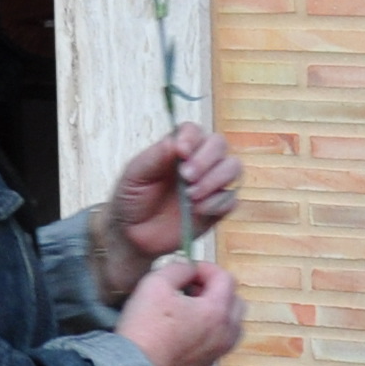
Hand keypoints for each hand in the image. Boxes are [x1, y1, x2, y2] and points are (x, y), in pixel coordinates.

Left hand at [93, 124, 242, 297]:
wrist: (133, 234)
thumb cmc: (132, 198)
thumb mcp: (135, 174)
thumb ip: (155, 156)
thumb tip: (175, 141)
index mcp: (178, 148)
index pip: (194, 131)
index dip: (192, 138)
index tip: (181, 153)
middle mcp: (199, 161)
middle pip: (219, 144)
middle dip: (206, 159)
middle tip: (186, 177)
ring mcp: (211, 184)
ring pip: (232, 168)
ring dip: (215, 179)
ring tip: (191, 196)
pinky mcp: (218, 208)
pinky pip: (231, 199)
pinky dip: (218, 203)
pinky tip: (198, 210)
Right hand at [114, 256, 245, 365]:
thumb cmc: (145, 329)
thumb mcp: (155, 283)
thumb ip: (178, 269)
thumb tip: (188, 269)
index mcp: (217, 312)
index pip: (226, 279)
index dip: (206, 268)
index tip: (188, 270)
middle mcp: (224, 334)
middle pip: (236, 303)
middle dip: (216, 290)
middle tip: (192, 289)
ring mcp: (216, 354)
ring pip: (230, 327)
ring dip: (216, 314)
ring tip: (189, 311)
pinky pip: (216, 345)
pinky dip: (207, 333)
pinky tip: (182, 332)